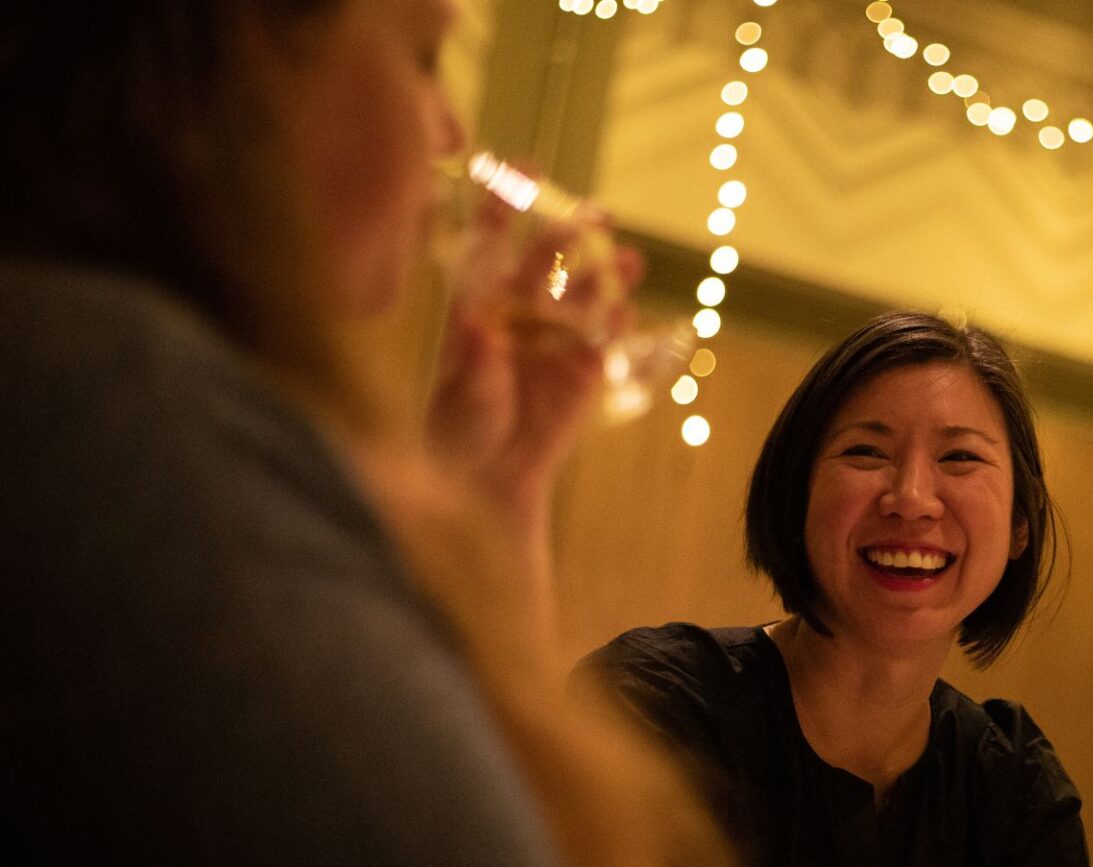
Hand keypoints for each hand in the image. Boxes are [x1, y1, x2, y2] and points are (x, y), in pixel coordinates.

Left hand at [426, 190, 644, 523]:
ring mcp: (555, 335)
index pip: (491, 241)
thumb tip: (476, 325)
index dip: (505, 201)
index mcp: (479, 302)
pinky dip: (617, 321)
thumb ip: (473, 360)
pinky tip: (626, 309)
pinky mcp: (585, 366)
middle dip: (570, 233)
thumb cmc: (461, 427)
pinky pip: (605, 336)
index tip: (521, 165)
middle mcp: (519, 310)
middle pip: (546, 259)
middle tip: (594, 215)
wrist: (492, 474)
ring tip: (630, 259)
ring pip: (584, 291)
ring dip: (605, 272)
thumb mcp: (461, 394)